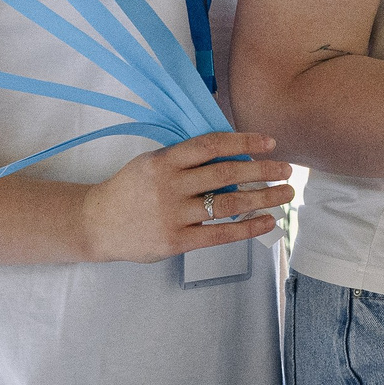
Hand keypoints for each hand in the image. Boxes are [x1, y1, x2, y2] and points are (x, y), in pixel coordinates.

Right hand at [76, 132, 290, 264]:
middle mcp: (168, 186)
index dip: (244, 142)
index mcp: (163, 161)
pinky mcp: (175, 242)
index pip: (210, 145)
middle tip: (288, 170)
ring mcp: (172, 215)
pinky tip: (267, 221)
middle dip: (263, 171)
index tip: (270, 143)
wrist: (95, 224)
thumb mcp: (151, 163)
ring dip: (263, 198)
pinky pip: (219, 234)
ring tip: (286, 194)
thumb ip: (185, 159)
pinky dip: (247, 227)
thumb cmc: (130, 190)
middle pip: (225, 174)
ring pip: (227, 203)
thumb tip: (234, 154)